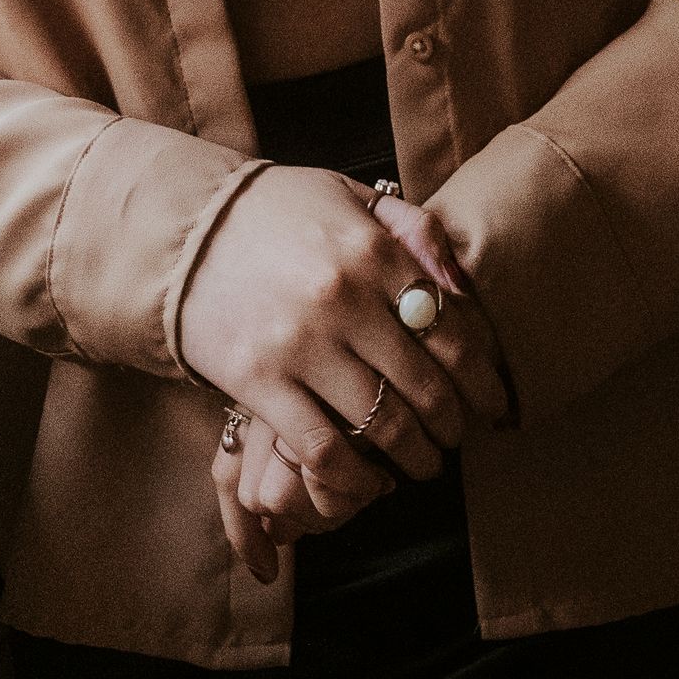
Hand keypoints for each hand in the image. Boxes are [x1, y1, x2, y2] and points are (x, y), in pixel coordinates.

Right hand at [182, 167, 507, 581]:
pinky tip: (370, 480)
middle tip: (457, 439)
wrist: (185, 232)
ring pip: (381, 423)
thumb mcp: (351, 198)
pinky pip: (322, 449)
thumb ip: (413, 230)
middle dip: (452, 425)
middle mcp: (344, 297)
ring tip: (422, 465)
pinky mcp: (258, 383)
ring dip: (413, 457)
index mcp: (373, 249)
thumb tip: (463, 283)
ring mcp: (300, 344)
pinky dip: (355, 477)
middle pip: (425, 384)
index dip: (482, 378)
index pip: (452, 329)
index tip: (493, 403)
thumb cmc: (278, 213)